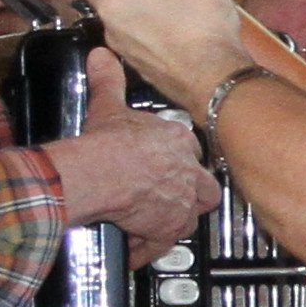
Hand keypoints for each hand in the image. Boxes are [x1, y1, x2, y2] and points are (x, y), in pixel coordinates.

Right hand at [55, 95, 216, 264]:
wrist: (100, 172)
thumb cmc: (107, 144)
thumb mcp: (109, 105)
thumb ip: (108, 80)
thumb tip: (100, 57)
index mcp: (178, 142)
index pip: (191, 151)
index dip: (180, 159)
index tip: (168, 163)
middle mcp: (187, 174)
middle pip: (205, 189)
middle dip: (192, 194)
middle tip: (170, 196)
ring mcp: (180, 204)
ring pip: (189, 219)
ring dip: (172, 222)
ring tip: (152, 223)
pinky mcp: (166, 229)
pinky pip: (161, 244)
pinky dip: (146, 249)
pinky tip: (134, 249)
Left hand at [86, 0, 244, 98]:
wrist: (216, 81)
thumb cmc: (199, 25)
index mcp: (112, 2)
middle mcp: (111, 30)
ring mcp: (128, 55)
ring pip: (132, 22)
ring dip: (150, 10)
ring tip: (182, 4)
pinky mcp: (147, 72)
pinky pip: (148, 43)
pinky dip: (161, 33)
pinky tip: (187, 31)